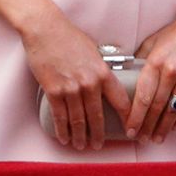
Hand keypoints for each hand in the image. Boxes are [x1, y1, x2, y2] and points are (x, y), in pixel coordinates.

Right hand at [20, 10, 130, 150]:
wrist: (46, 30)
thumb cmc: (70, 37)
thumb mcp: (94, 51)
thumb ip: (100, 68)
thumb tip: (105, 82)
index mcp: (103, 72)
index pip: (120, 99)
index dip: (126, 117)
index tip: (129, 128)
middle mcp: (89, 83)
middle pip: (97, 116)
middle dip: (98, 134)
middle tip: (98, 145)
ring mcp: (71, 89)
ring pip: (78, 121)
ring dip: (80, 136)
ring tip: (82, 145)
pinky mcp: (54, 91)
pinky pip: (60, 117)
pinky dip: (63, 130)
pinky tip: (65, 137)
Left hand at [125, 18, 175, 142]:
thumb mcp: (154, 41)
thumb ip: (141, 59)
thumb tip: (128, 76)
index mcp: (156, 61)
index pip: (142, 96)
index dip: (135, 116)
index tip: (130, 128)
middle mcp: (172, 70)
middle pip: (156, 107)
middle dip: (147, 126)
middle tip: (141, 137)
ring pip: (173, 110)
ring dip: (163, 127)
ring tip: (157, 137)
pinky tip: (175, 126)